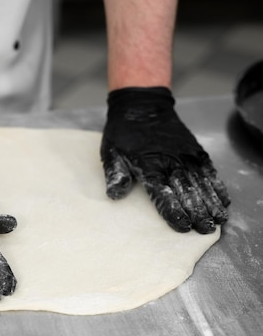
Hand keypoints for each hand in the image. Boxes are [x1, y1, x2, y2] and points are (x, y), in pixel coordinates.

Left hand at [101, 87, 229, 232]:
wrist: (142, 106)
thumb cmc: (124, 133)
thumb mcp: (111, 153)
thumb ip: (115, 175)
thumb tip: (115, 195)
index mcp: (149, 166)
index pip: (163, 194)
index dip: (174, 212)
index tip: (183, 226)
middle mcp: (171, 162)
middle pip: (188, 192)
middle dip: (198, 212)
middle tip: (206, 229)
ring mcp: (185, 156)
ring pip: (202, 183)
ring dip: (211, 203)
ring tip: (219, 220)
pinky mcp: (195, 150)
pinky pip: (209, 170)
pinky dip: (217, 185)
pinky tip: (223, 199)